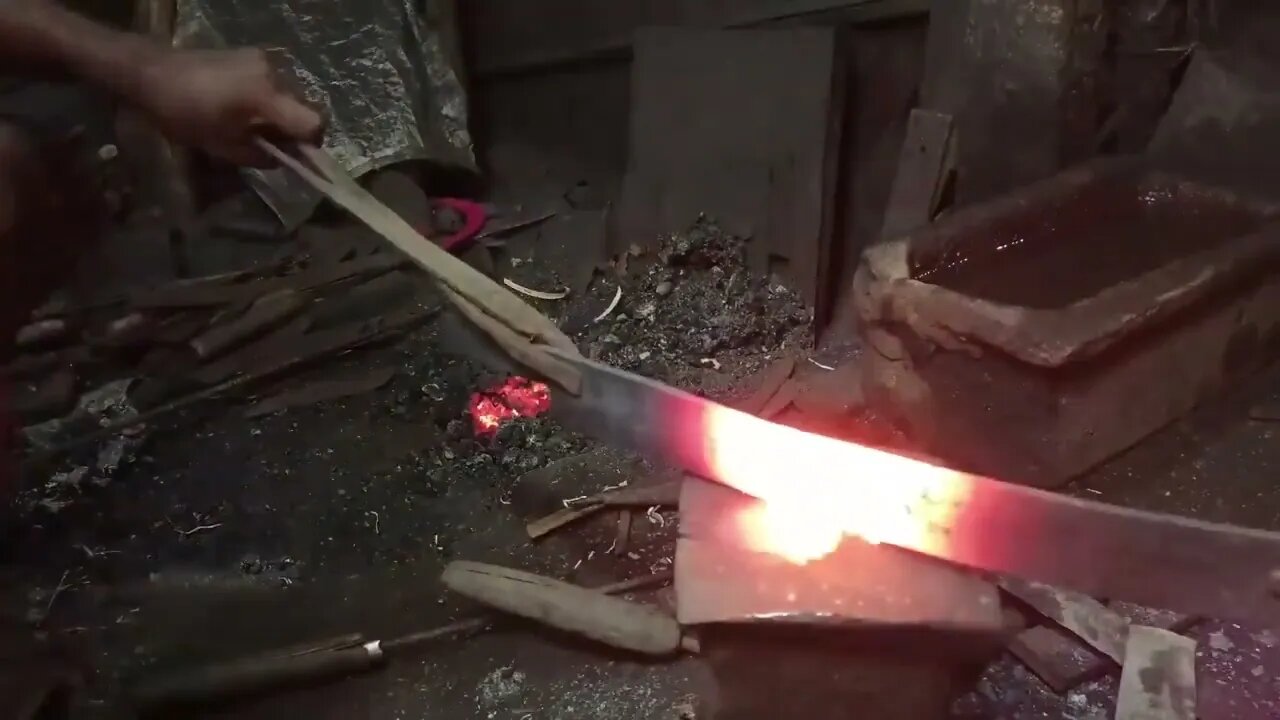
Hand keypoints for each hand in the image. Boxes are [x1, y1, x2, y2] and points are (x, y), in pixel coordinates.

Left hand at [138, 47, 322, 166]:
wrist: (148, 72)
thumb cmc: (182, 114)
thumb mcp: (221, 146)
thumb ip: (260, 155)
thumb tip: (282, 160)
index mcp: (266, 97)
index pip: (313, 122)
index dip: (312, 144)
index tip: (298, 156)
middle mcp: (272, 73)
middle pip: (302, 107)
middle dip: (292, 129)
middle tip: (270, 145)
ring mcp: (261, 60)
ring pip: (287, 95)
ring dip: (278, 113)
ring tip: (250, 125)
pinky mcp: (249, 54)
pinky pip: (271, 83)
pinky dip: (265, 99)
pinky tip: (240, 106)